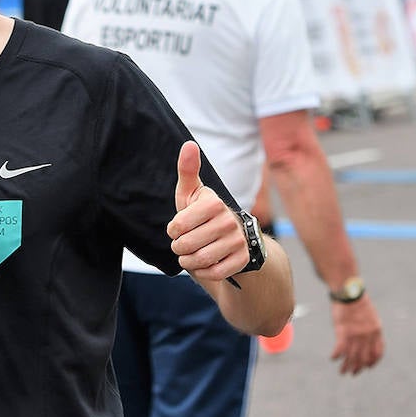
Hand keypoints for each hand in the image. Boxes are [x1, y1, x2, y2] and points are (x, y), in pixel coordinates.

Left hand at [168, 140, 246, 282]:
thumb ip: (188, 170)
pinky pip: (214, 273)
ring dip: (189, 261)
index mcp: (213, 203)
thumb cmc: (203, 213)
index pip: (176, 227)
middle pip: (186, 245)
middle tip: (185, 243)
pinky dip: (204, 272)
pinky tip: (205, 263)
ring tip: (191, 254)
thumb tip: (189, 144)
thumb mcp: (192, 193)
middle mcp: (229, 221)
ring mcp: (237, 241)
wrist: (233, 238)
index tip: (179, 227)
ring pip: (200, 260)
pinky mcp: (242, 259)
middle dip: (179, 248)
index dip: (173, 231)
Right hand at [329, 296, 383, 374]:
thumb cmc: (357, 302)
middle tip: (353, 373)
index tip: (368, 367)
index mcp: (376, 331)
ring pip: (352, 356)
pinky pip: (340, 348)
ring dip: (346, 366)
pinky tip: (333, 358)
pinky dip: (336, 355)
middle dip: (358, 368)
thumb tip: (368, 339)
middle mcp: (368, 335)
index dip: (372, 362)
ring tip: (342, 372)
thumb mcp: (370, 316)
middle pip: (364, 357)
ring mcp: (356, 333)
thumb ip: (370, 329)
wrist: (349, 291)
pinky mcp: (343, 331)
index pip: (378, 352)